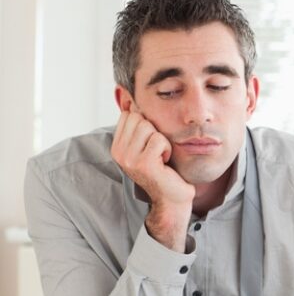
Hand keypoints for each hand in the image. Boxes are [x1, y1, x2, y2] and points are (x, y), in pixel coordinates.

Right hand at [111, 106, 194, 250]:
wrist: (173, 198)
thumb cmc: (165, 170)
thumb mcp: (147, 145)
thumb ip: (138, 125)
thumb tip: (129, 97)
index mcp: (117, 146)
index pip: (129, 115)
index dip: (147, 123)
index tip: (152, 143)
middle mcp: (119, 153)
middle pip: (139, 118)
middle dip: (155, 131)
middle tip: (158, 151)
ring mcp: (129, 159)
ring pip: (148, 127)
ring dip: (162, 140)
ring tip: (161, 157)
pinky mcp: (144, 164)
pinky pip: (159, 140)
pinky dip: (168, 149)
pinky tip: (166, 162)